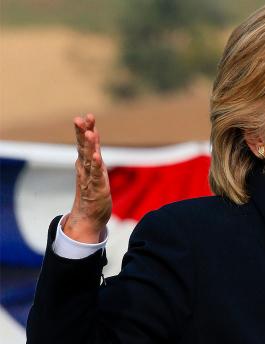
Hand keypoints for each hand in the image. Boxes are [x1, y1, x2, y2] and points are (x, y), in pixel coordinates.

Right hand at [63, 114, 111, 242]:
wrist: (88, 218)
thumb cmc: (92, 193)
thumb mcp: (94, 171)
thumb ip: (93, 156)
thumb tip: (92, 138)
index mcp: (86, 163)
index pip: (85, 143)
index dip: (85, 130)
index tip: (87, 116)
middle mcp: (86, 169)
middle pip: (83, 148)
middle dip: (83, 133)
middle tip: (80, 118)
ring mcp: (89, 179)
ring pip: (89, 159)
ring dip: (89, 146)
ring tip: (89, 133)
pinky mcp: (96, 189)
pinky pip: (95, 176)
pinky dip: (95, 166)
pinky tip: (96, 156)